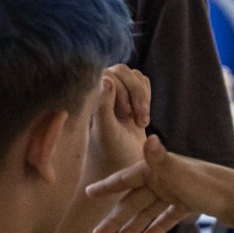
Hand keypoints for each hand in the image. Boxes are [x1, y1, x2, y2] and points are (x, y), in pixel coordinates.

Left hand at [86, 65, 150, 183]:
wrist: (124, 162)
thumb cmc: (111, 150)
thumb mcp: (107, 132)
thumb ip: (103, 107)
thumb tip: (106, 78)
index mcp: (86, 95)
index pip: (106, 74)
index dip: (121, 90)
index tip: (125, 114)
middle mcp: (98, 89)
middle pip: (122, 70)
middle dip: (135, 93)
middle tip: (139, 121)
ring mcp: (115, 90)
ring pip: (135, 75)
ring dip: (142, 99)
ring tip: (141, 123)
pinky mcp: (129, 94)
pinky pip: (143, 82)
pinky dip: (147, 100)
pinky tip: (141, 119)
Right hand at [86, 134, 233, 232]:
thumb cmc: (211, 187)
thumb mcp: (181, 174)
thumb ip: (161, 159)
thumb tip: (149, 138)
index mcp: (159, 168)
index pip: (127, 178)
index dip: (107, 187)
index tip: (88, 193)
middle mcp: (166, 177)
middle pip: (134, 201)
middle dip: (115, 219)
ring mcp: (178, 191)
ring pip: (148, 212)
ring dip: (131, 229)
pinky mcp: (191, 204)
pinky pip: (168, 216)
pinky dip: (157, 227)